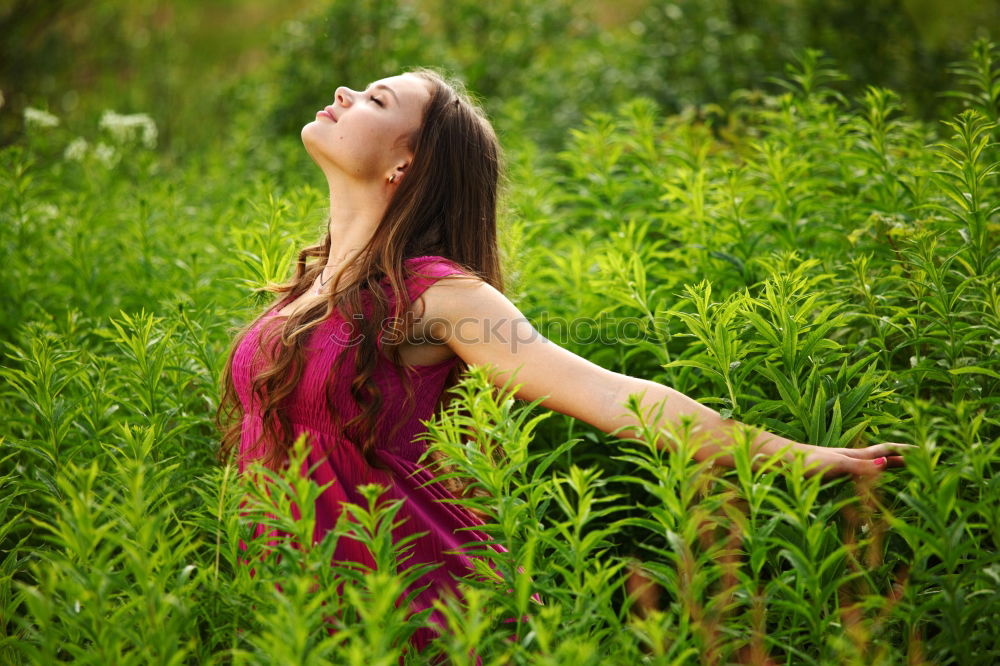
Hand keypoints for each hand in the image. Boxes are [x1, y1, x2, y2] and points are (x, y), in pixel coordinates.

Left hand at [798, 442, 914, 477]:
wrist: (780, 461)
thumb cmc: (806, 462)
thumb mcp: (836, 465)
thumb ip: (860, 465)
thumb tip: (887, 462)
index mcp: (855, 456)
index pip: (886, 451)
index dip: (905, 451)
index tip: (924, 449)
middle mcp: (850, 458)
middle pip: (880, 456)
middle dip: (899, 457)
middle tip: (919, 459)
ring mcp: (839, 465)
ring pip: (869, 464)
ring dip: (885, 464)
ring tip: (897, 465)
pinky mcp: (829, 473)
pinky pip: (856, 474)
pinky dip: (867, 476)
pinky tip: (864, 480)